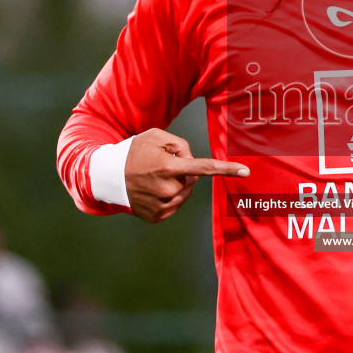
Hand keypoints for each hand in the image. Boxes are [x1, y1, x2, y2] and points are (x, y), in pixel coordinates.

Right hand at [125, 128, 247, 223]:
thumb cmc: (133, 151)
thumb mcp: (156, 136)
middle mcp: (167, 188)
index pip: (203, 168)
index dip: (226, 169)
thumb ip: (180, 144)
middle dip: (182, 172)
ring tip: (153, 178)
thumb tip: (192, 161)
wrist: (106, 176)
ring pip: (184, 194)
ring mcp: (162, 205)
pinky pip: (174, 206)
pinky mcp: (156, 217)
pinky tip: (151, 190)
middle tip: (161, 166)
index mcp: (169, 166)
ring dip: (175, 185)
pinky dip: (168, 197)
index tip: (246, 171)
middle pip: (192, 180)